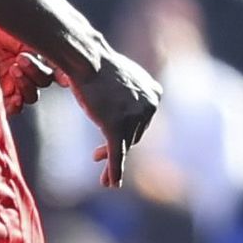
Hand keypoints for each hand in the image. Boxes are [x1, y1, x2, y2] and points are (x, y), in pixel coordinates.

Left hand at [0, 15, 57, 114]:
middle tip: (21, 58)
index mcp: (37, 55)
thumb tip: (58, 61)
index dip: (63, 75)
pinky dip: (16, 104)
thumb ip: (39, 47)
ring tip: (14, 69)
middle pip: (43, 82)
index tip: (64, 77)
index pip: (57, 70)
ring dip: (26, 85)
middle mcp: (27, 71)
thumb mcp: (23, 31)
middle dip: (36, 72)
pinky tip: (15, 96)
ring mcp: (12, 84)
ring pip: (31, 96)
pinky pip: (13, 108)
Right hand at [66, 45, 161, 188]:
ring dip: (111, 159)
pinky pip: (118, 154)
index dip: (128, 133)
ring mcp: (134, 118)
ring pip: (125, 145)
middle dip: (117, 145)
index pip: (142, 121)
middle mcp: (150, 106)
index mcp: (154, 93)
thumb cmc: (100, 66)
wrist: (88, 59)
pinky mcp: (117, 127)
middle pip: (134, 134)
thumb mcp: (125, 78)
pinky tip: (112, 183)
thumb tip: (134, 105)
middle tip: (96, 156)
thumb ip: (133, 93)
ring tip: (99, 168)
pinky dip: (115, 170)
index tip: (113, 141)